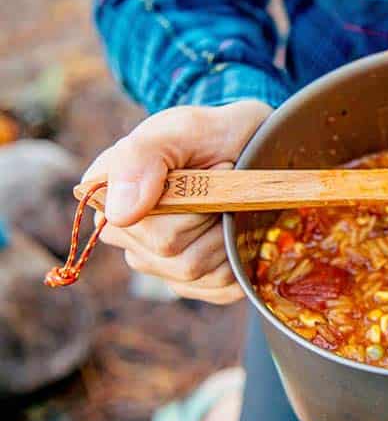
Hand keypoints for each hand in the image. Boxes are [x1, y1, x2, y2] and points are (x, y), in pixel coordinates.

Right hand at [83, 100, 271, 303]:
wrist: (243, 144)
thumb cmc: (208, 135)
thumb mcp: (179, 130)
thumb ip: (142, 158)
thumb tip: (121, 215)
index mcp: (110, 201)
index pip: (153, 232)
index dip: (196, 204)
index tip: (212, 169)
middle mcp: (127, 239)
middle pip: (180, 259)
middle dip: (218, 218)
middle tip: (227, 184)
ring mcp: (159, 265)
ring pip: (201, 275)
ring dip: (230, 237)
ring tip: (231, 202)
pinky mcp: (193, 282)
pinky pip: (220, 290)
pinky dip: (239, 263)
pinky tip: (239, 232)